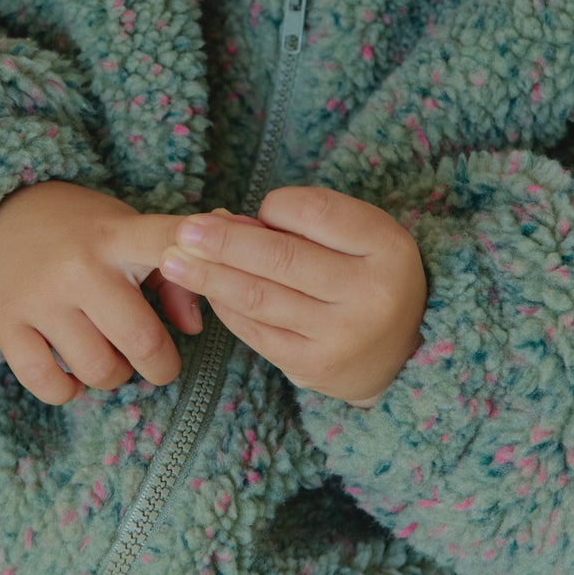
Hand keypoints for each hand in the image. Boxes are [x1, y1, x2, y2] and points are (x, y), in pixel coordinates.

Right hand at [0, 180, 208, 404]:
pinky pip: (48, 383)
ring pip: (98, 369)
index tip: (218, 283)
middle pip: (141, 340)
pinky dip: (68, 391)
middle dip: (160, 365)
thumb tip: (193, 328)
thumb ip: (173, 275)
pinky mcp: (4, 323)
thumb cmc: (83, 231)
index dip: (199, 266)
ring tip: (111, 358)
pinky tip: (73, 376)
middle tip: (157, 362)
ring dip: (114, 376)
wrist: (1, 212)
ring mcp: (39, 296)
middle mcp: (79, 266)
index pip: (168, 246)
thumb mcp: (128, 233)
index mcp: (117, 236)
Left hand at [157, 185, 427, 405]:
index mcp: (388, 247)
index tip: (258, 208)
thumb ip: (306, 223)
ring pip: (261, 298)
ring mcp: (342, 336)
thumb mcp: (359, 237)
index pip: (317, 213)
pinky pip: (256, 331)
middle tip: (183, 231)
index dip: (277, 207)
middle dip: (224, 243)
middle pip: (282, 259)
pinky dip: (226, 307)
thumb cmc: (366, 276)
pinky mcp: (314, 367)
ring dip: (210, 277)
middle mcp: (371, 294)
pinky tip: (204, 290)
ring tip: (173, 261)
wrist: (400, 355)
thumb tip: (226, 222)